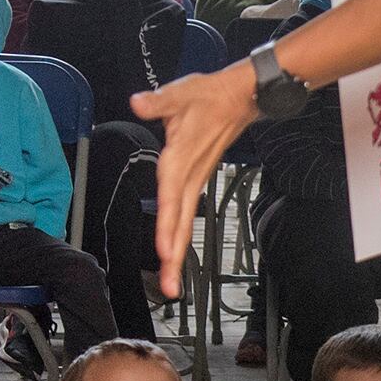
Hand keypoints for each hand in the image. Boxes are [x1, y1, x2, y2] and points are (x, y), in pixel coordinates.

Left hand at [134, 60, 263, 298]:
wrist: (241, 98)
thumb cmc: (210, 96)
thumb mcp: (181, 92)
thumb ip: (158, 101)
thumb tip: (139, 102)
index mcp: (181, 160)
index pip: (171, 198)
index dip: (167, 226)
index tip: (164, 252)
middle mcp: (189, 176)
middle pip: (181, 223)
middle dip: (175, 257)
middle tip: (170, 288)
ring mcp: (195, 182)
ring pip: (185, 224)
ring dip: (178, 254)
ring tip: (171, 283)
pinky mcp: (197, 181)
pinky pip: (186, 215)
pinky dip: (179, 236)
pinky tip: (173, 253)